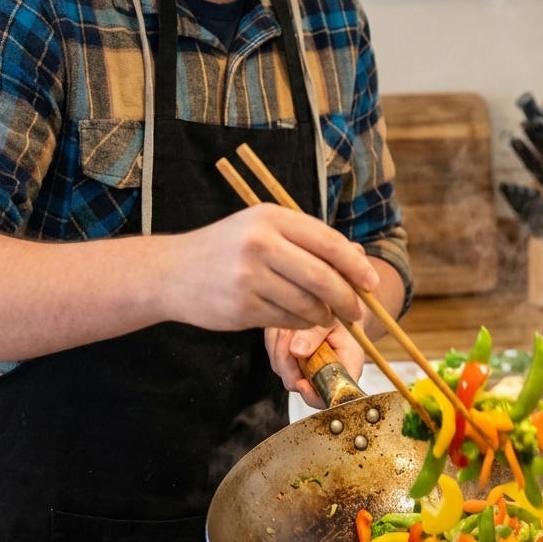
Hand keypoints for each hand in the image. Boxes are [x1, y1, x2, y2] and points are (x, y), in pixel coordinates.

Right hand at [166, 204, 378, 332]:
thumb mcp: (261, 228)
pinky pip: (287, 320)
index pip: (328, 242)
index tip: (371, 282)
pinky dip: (301, 323)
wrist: (171, 272)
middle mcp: (260, 244)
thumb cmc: (225, 248)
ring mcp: (249, 277)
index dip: (355, 265)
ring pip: (307, 303)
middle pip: (322, 277)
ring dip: (324, 315)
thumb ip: (305, 240)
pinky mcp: (241, 307)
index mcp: (271, 218)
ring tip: (325, 315)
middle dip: (348, 298)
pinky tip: (300, 319)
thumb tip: (356, 258)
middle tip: (358, 311)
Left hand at [266, 307, 367, 409]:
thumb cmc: (340, 315)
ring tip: (290, 325)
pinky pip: (273, 354)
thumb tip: (297, 351)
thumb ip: (316, 334)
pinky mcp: (289, 359)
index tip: (302, 383)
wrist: (335, 307)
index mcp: (345, 370)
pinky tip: (286, 326)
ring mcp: (303, 369)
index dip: (313, 395)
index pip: (328, 397)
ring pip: (280, 367)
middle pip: (295, 383)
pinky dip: (275, 340)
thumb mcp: (332, 319)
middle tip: (288, 333)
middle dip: (287, 361)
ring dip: (280, 346)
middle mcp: (322, 375)